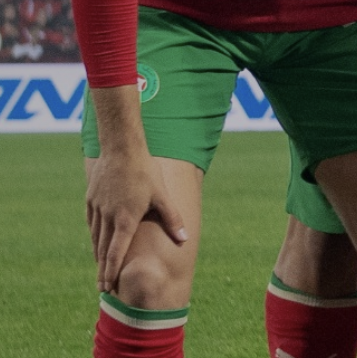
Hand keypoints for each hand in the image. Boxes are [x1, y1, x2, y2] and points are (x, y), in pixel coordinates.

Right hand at [86, 150, 188, 291]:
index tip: (107, 286)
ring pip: (96, 238)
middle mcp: (108, 217)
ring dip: (98, 256)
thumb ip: (172, 220)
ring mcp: (97, 208)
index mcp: (126, 219)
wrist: (120, 150)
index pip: (116, 252)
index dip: (111, 271)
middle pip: (103, 250)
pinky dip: (94, 237)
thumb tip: (184, 240)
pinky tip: (96, 243)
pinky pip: (91, 224)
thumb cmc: (145, 172)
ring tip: (100, 270)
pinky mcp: (91, 200)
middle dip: (102, 270)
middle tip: (102, 288)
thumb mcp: (162, 196)